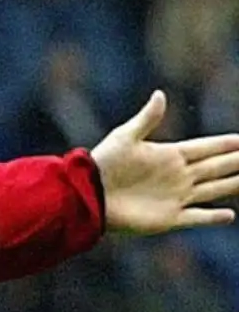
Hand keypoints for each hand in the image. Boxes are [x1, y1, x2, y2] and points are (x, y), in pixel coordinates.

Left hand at [91, 91, 238, 234]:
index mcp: (170, 155)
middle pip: (217, 167)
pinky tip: (229, 215)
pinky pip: (197, 217)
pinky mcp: (169, 218)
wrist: (87, 195)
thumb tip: (160, 94)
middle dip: (237, 161)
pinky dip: (213, 217)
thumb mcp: (125, 137)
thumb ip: (147, 119)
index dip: (225, 144)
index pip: (206, 148)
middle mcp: (178, 176)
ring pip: (214, 190)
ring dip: (233, 185)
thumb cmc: (103, 164)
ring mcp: (175, 197)